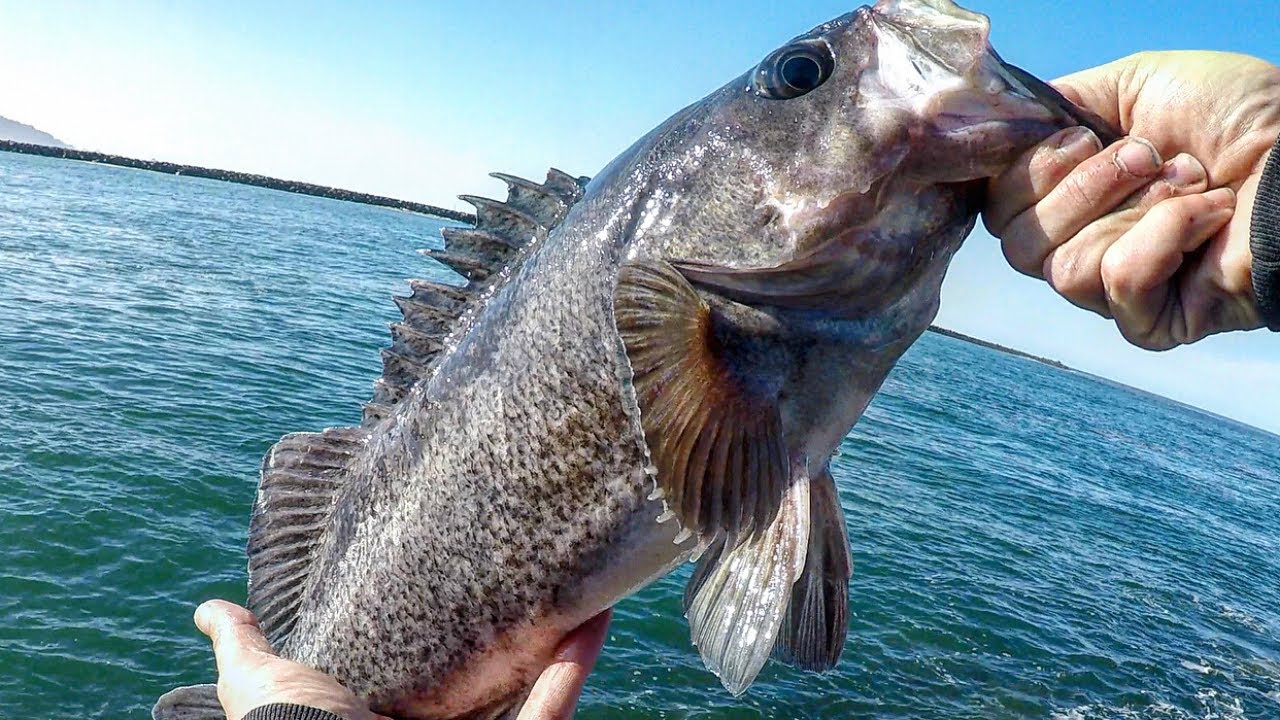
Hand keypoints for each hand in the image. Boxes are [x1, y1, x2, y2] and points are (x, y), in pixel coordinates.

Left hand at [194, 599, 610, 719]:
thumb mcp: (262, 686)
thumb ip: (245, 650)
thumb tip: (210, 609)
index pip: (442, 676)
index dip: (470, 634)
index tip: (486, 583)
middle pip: (498, 684)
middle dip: (529, 636)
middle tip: (546, 580)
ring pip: (538, 694)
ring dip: (567, 647)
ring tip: (588, 589)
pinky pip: (553, 714)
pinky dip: (576, 671)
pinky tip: (595, 620)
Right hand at [984, 51, 1279, 348]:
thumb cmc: (1239, 116)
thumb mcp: (1131, 85)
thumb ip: (1057, 106)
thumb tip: (1000, 126)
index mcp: (1067, 198)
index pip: (997, 208)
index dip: (1028, 172)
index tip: (1081, 136)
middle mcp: (1081, 248)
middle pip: (1017, 245)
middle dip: (1084, 188)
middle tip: (1148, 157)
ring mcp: (1115, 293)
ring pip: (1064, 269)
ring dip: (1135, 210)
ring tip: (1192, 184)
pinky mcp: (1152, 323)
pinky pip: (1120, 282)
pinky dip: (1167, 236)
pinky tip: (1210, 217)